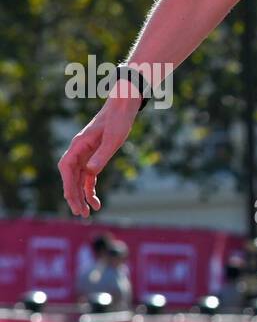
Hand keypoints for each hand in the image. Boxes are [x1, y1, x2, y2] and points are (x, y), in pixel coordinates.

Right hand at [58, 98, 139, 217]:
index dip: (68, 185)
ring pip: (78, 180)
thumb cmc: (118, 120)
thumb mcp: (113, 138)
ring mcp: (85, 155)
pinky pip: (88, 177)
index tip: (72, 199)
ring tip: (86, 214)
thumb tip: (90, 172)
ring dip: (81, 196)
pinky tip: (95, 203)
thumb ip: (102, 155)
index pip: (67, 168)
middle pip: (70, 177)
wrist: (123, 107)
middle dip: (74, 196)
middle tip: (80, 213)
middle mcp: (78, 151)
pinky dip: (90, 190)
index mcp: (79, 145)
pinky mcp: (94, 157)